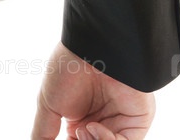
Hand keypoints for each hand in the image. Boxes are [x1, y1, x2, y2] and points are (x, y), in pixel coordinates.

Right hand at [31, 42, 154, 139]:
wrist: (90, 49)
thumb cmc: (68, 69)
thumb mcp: (48, 106)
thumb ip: (43, 134)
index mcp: (80, 123)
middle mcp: (101, 126)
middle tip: (72, 136)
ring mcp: (119, 125)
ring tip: (80, 130)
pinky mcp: (136, 122)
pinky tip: (92, 126)